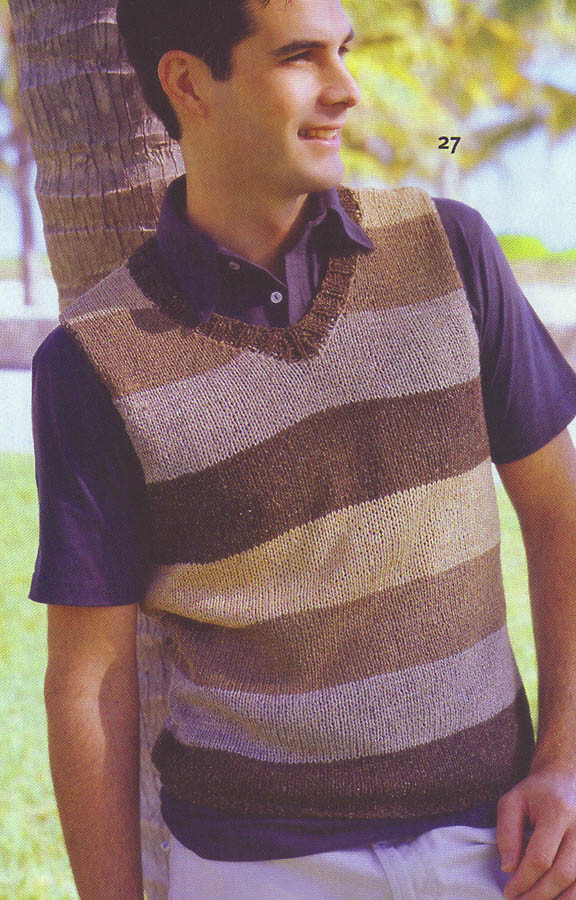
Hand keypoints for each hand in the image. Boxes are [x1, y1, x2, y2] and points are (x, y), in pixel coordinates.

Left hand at [497, 768, 575, 898]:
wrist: (566, 779)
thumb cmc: (536, 793)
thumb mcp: (512, 802)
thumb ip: (506, 833)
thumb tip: (508, 868)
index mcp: (557, 811)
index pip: (540, 857)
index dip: (523, 880)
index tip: (509, 891)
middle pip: (562, 874)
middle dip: (539, 894)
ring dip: (557, 899)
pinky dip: (571, 894)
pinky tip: (556, 897)